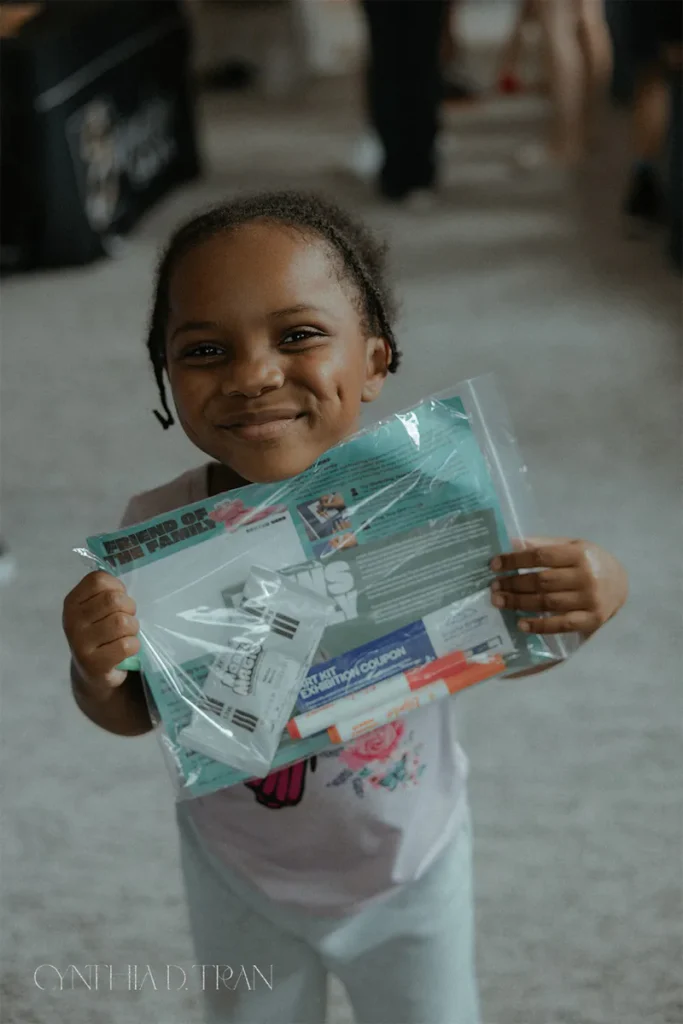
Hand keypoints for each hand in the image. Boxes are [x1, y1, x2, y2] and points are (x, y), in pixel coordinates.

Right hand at [63, 571, 139, 697]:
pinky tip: (126, 649)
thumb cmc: (100, 632)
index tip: (119, 599)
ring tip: (127, 634)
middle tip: (127, 619)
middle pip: (114, 600)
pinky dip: (134, 646)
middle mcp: (72, 621)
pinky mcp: (94, 664)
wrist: (92, 671)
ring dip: (133, 628)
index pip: (98, 580)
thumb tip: (124, 588)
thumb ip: (106, 592)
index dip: (117, 587)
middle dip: (129, 608)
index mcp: (72, 602)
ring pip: (122, 622)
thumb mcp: (96, 609)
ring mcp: (80, 643)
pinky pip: (126, 645)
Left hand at [490, 537, 627, 635]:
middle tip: (493, 587)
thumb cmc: (589, 562)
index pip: (540, 556)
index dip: (515, 560)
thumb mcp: (572, 545)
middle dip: (513, 584)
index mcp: (579, 554)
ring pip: (547, 602)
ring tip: (499, 601)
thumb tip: (510, 544)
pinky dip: (539, 625)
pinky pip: (560, 624)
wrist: (621, 584)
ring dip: (519, 603)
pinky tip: (520, 624)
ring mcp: (589, 600)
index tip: (494, 565)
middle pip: (542, 581)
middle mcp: (586, 577)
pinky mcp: (591, 620)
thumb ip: (543, 545)